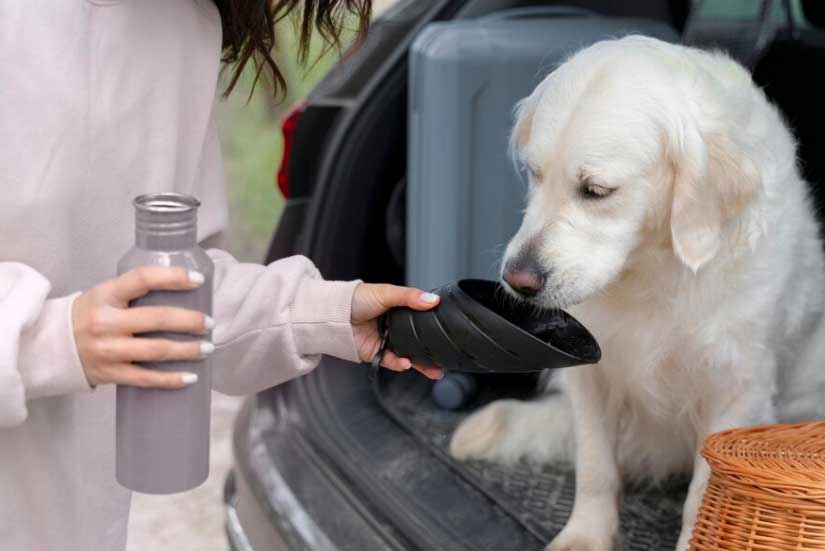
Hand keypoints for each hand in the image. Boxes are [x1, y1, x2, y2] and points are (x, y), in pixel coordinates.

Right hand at [72, 266, 213, 388]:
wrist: (49, 346)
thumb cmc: (88, 315)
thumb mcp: (104, 295)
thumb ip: (134, 293)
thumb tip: (182, 289)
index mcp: (105, 295)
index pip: (142, 279)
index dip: (173, 277)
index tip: (198, 279)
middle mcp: (105, 321)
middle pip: (156, 319)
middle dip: (190, 321)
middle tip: (210, 323)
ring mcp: (107, 349)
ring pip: (155, 350)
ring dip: (187, 350)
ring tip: (207, 348)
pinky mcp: (109, 373)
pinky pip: (145, 378)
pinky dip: (170, 379)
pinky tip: (190, 377)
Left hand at [351, 283, 442, 379]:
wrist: (333, 314)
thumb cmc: (356, 298)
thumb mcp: (387, 292)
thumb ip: (410, 297)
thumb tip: (433, 300)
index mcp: (399, 309)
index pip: (421, 318)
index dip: (433, 325)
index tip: (447, 330)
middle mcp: (394, 326)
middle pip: (417, 340)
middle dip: (432, 351)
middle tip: (446, 358)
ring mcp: (386, 340)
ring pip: (408, 354)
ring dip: (421, 363)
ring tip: (434, 369)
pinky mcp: (376, 353)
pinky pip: (391, 361)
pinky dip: (400, 363)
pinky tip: (407, 363)